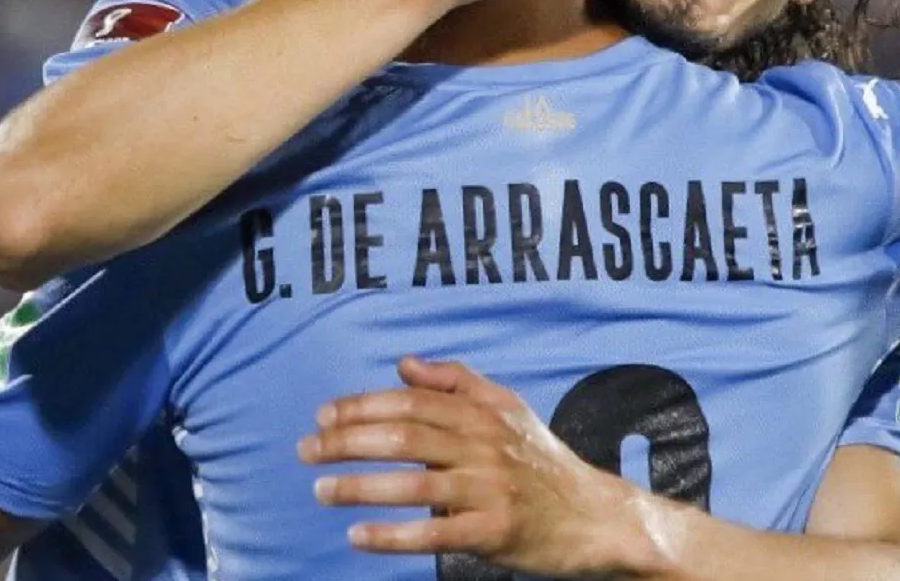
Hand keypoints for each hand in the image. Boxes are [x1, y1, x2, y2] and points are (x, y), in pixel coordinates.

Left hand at [299, 356, 643, 577]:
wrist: (593, 514)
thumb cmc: (540, 459)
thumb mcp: (507, 407)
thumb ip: (456, 380)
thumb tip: (403, 364)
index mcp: (480, 413)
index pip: (410, 402)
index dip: (361, 406)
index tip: (321, 415)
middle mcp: (483, 446)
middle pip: (404, 437)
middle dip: (347, 442)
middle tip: (306, 451)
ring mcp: (488, 490)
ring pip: (414, 484)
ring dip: (360, 487)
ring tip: (320, 490)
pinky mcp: (494, 532)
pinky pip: (434, 534)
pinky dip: (392, 535)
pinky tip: (357, 535)